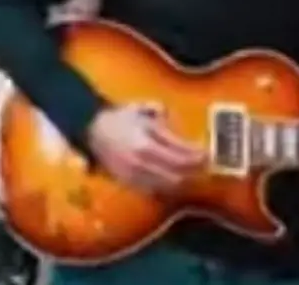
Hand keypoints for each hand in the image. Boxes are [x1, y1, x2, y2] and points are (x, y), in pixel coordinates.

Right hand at [87, 104, 206, 194]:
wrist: (91, 131)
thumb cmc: (117, 119)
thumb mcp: (138, 109)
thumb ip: (157, 110)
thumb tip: (171, 115)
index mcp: (146, 141)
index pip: (180, 153)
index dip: (197, 156)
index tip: (207, 154)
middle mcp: (142, 161)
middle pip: (178, 173)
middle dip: (194, 171)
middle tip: (205, 167)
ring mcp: (136, 174)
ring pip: (168, 184)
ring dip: (183, 181)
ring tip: (192, 175)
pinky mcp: (130, 182)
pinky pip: (154, 190)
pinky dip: (167, 187)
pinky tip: (173, 181)